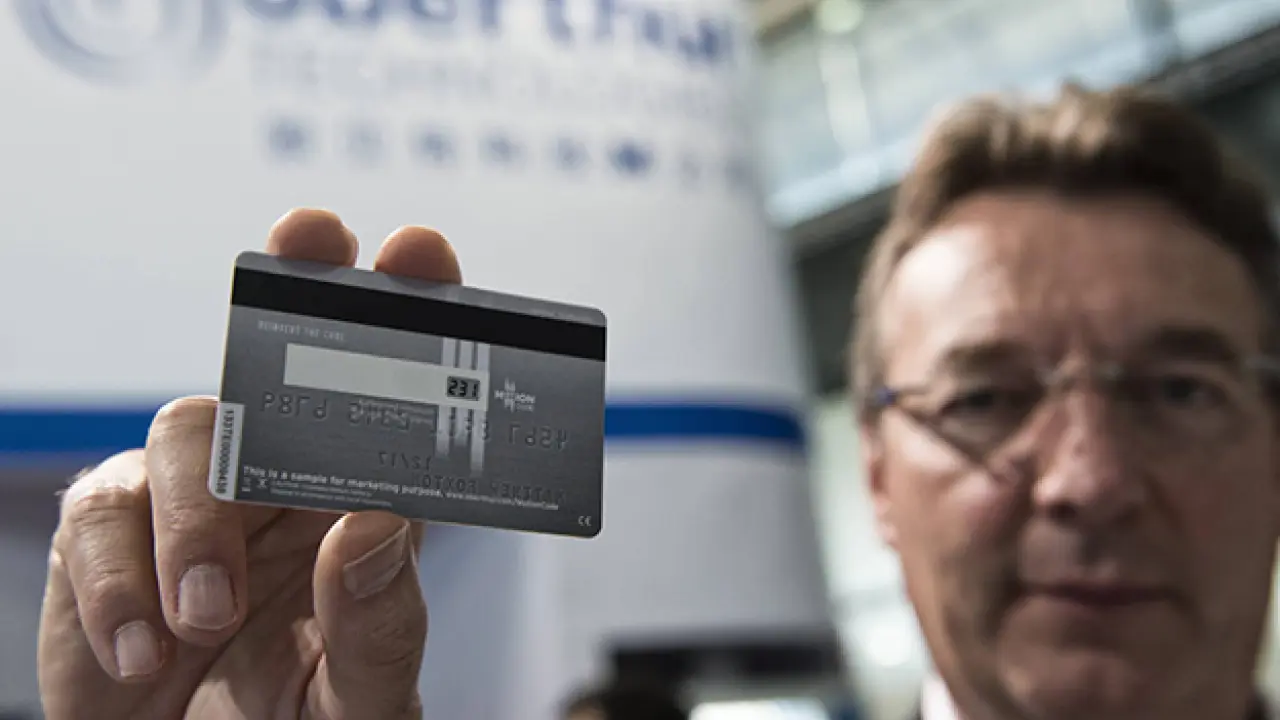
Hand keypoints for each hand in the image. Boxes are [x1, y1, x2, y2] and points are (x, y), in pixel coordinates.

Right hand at [38, 209, 462, 719]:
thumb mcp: (358, 699)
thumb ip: (378, 626)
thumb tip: (374, 524)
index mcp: (359, 509)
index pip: (392, 399)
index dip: (405, 316)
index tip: (418, 251)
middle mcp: (279, 483)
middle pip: (285, 359)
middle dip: (300, 287)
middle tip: (313, 234)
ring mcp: (191, 498)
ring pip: (191, 426)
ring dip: (201, 519)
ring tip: (210, 618)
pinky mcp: (111, 530)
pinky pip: (102, 510)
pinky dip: (119, 579)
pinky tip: (145, 646)